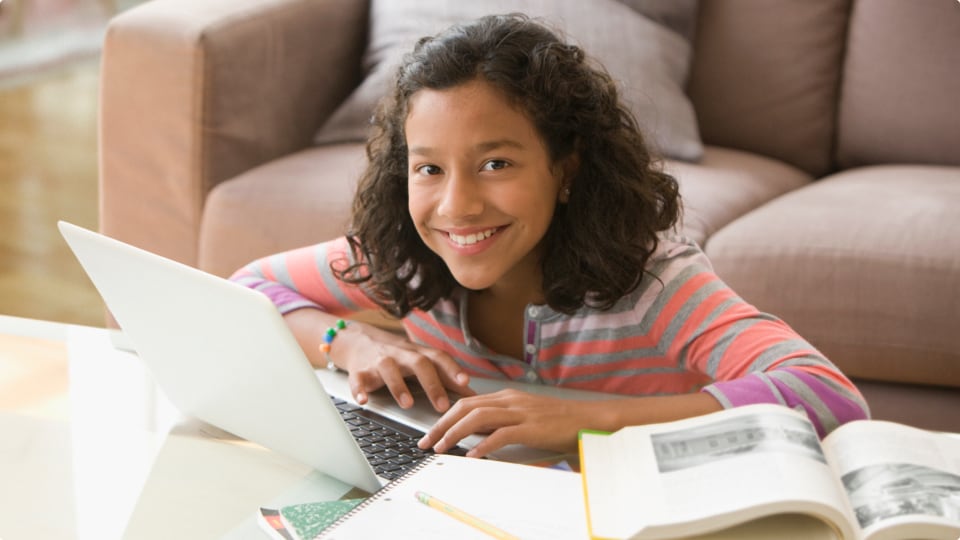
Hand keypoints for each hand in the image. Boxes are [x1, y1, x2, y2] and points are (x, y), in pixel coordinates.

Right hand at [334, 322, 475, 412]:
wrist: (358, 341)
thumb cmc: (397, 357)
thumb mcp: (421, 362)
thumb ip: (445, 377)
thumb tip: (472, 396)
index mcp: (418, 354)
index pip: (439, 358)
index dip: (453, 369)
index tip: (465, 383)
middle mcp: (401, 355)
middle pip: (419, 363)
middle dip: (432, 384)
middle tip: (442, 407)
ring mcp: (379, 361)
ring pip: (389, 368)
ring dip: (399, 386)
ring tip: (408, 404)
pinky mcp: (359, 371)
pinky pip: (358, 379)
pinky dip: (359, 390)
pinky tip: (364, 401)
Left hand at [418, 389, 599, 457]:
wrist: (589, 418)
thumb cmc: (559, 421)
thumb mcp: (526, 416)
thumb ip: (502, 421)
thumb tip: (477, 435)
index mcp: (507, 396)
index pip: (467, 402)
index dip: (445, 416)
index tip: (431, 431)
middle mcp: (510, 400)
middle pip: (465, 407)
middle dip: (441, 424)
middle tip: (425, 441)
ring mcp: (520, 412)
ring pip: (477, 418)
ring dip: (454, 433)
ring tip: (441, 447)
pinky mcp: (531, 427)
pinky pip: (501, 434)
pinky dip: (483, 445)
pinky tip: (471, 455)